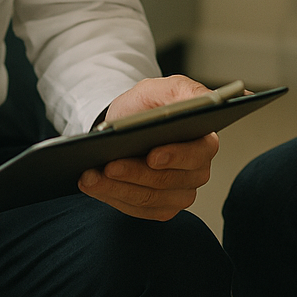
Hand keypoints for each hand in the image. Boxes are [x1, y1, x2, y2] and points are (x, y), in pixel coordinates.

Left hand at [77, 75, 219, 220]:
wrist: (128, 125)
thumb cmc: (149, 104)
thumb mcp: (165, 88)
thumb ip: (186, 92)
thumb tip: (206, 101)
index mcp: (205, 140)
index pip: (198, 154)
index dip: (176, 157)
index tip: (152, 156)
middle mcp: (198, 171)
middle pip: (169, 181)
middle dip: (135, 173)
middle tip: (109, 165)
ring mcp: (181, 192)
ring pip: (149, 198)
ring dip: (117, 188)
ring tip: (91, 176)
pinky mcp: (161, 207)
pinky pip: (137, 209)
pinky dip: (113, 197)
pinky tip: (93, 184)